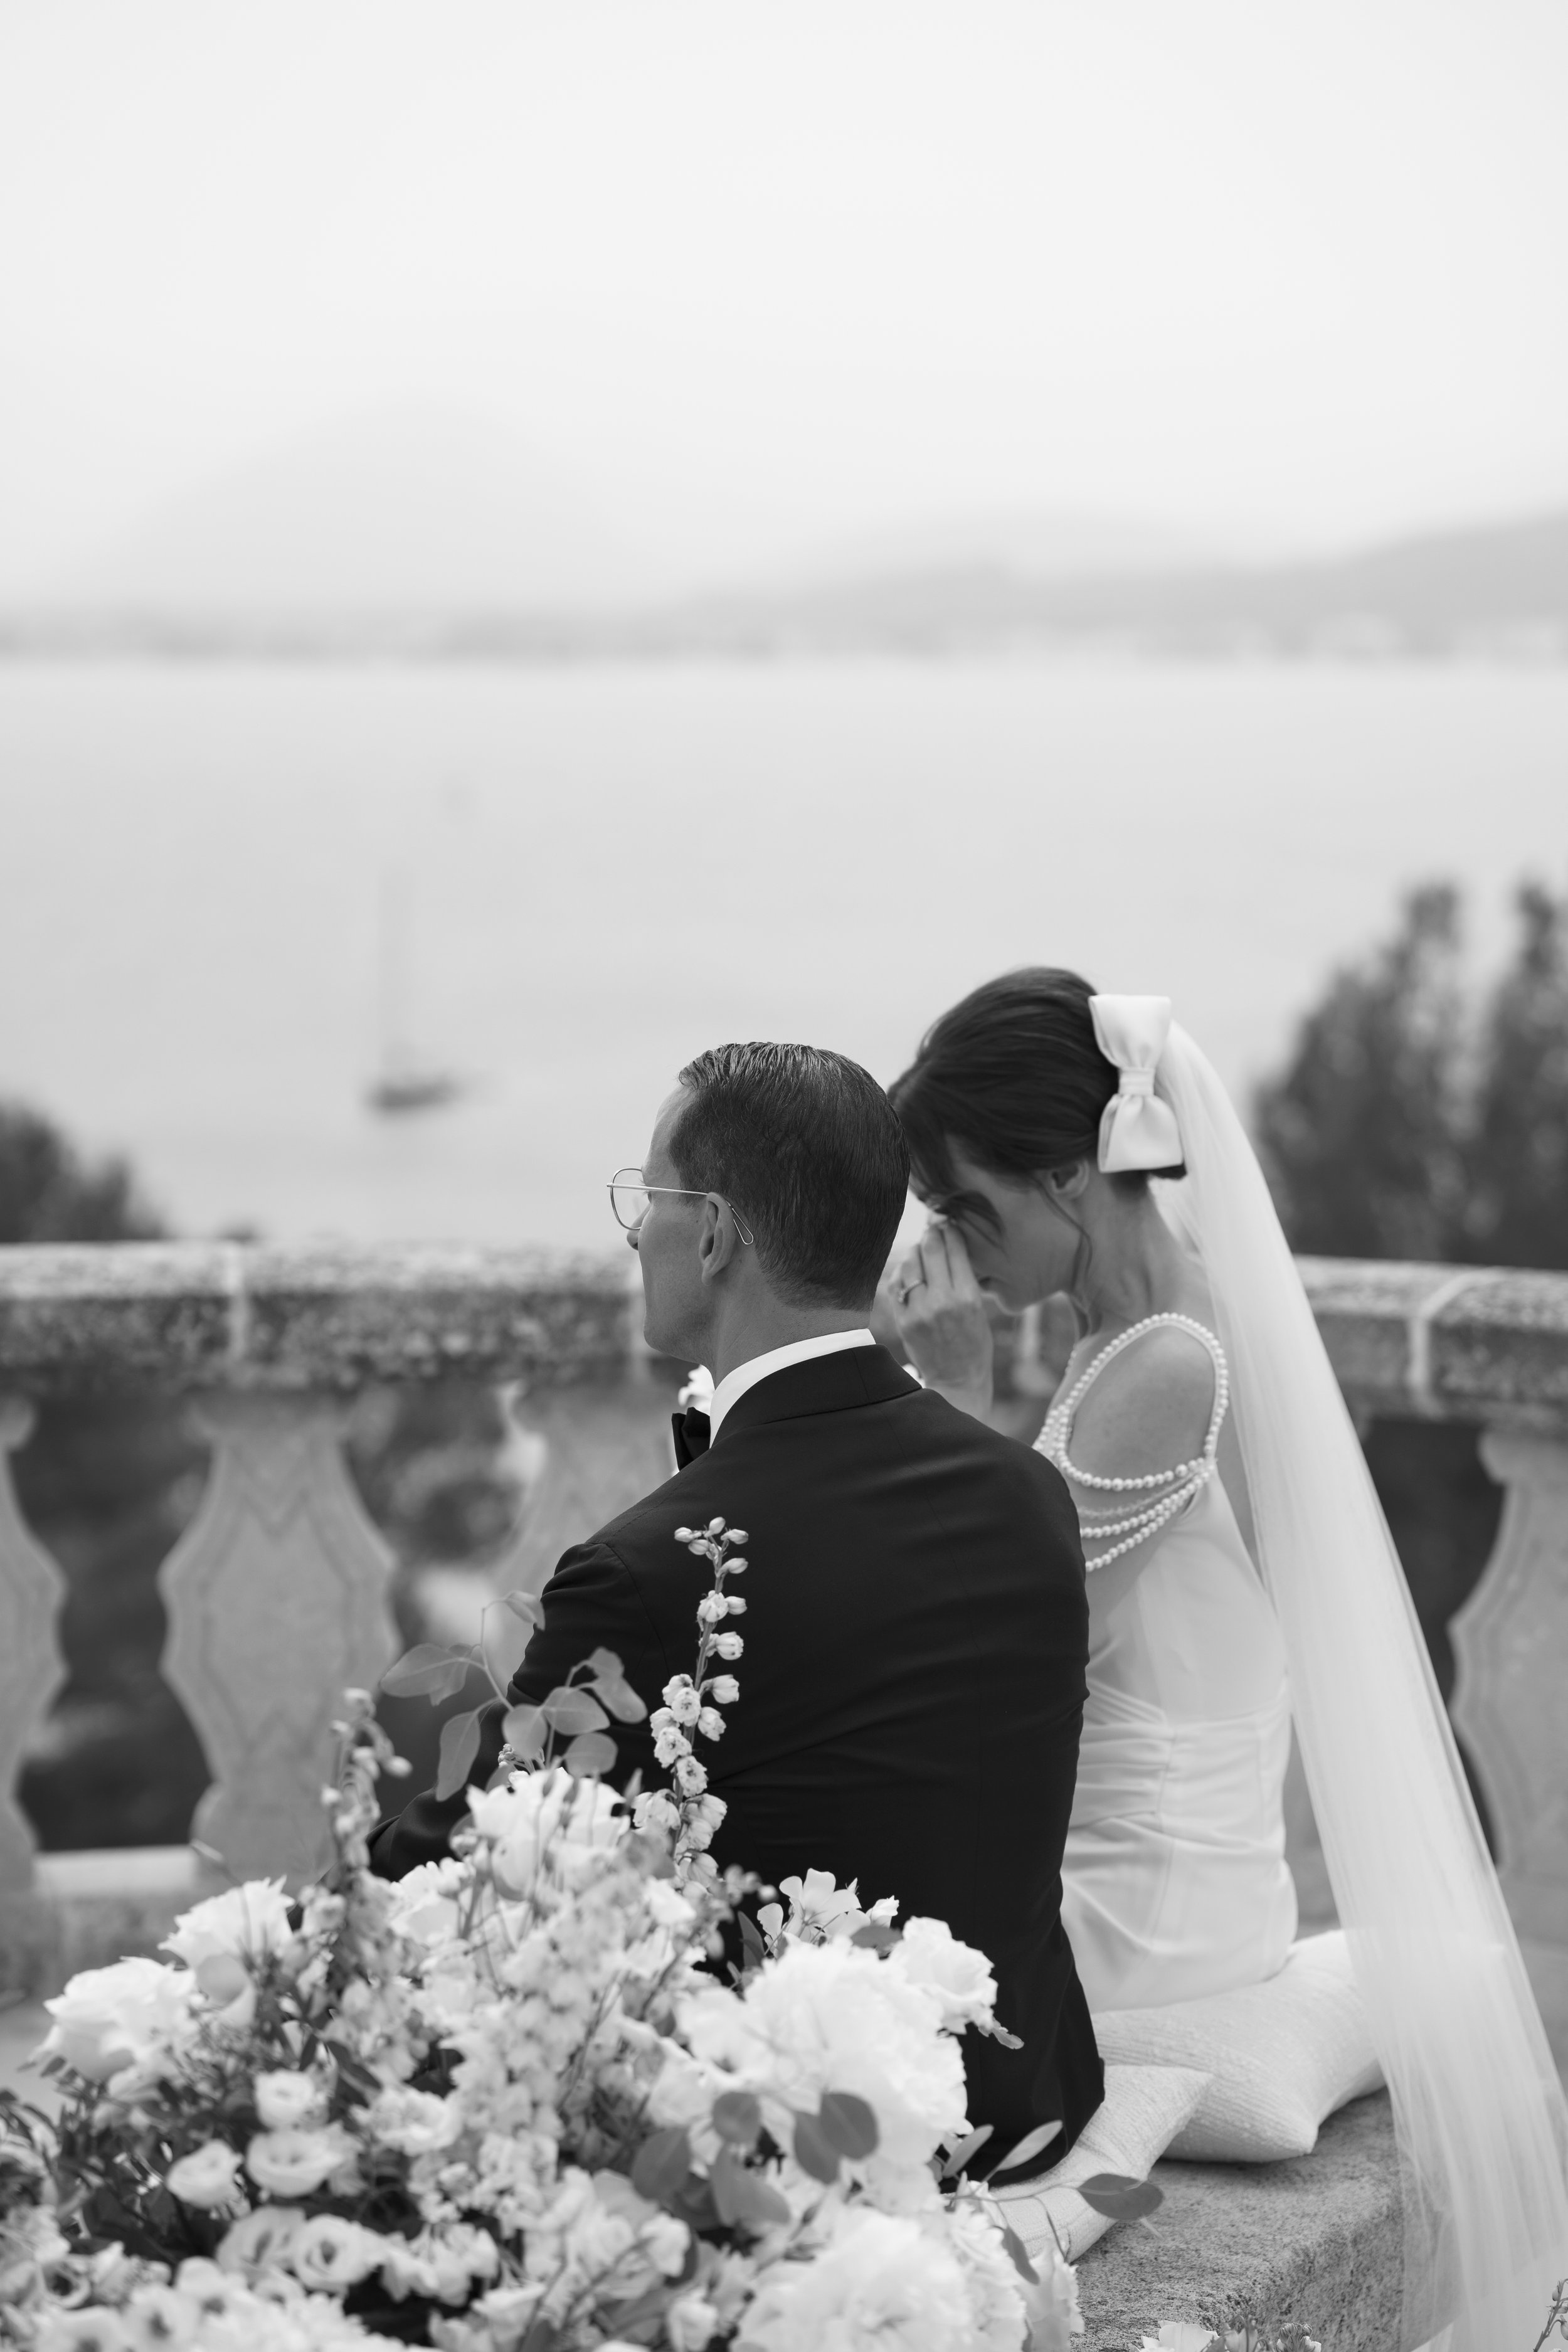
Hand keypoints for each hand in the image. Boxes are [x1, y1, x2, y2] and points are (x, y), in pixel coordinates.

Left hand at [889, 1222, 993, 1420]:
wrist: (956, 1381)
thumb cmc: (973, 1343)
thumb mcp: (978, 1309)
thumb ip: (964, 1279)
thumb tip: (949, 1243)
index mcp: (968, 1297)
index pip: (955, 1249)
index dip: (950, 1230)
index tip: (948, 1221)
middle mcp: (943, 1301)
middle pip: (930, 1249)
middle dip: (931, 1233)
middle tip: (932, 1227)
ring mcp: (919, 1311)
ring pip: (909, 1263)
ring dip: (914, 1251)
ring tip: (920, 1250)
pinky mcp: (903, 1320)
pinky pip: (897, 1284)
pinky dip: (902, 1273)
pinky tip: (910, 1272)